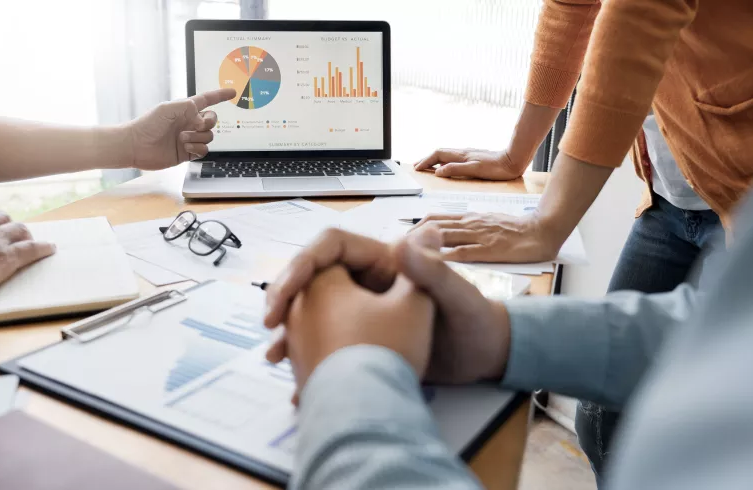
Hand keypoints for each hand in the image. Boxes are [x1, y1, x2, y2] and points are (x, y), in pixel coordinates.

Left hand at [126, 88, 235, 168]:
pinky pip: (204, 150)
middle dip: (208, 123)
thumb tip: (203, 119)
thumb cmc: (149, 124)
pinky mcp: (187, 153)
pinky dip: (197, 148)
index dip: (220, 95)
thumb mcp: (170, 108)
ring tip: (182, 139)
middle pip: (212, 121)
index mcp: (186, 109)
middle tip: (195, 125)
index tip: (232, 92)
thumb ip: (190, 108)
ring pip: (209, 137)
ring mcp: (189, 138)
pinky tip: (185, 147)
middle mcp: (189, 123)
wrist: (136, 146)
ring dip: (198, 137)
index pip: (207, 100)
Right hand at [264, 226, 511, 388]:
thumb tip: (407, 237)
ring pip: (313, 312)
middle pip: (313, 278)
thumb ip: (434, 271)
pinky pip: (323, 341)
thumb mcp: (457, 297)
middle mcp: (367, 280)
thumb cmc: (475, 321)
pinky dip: (307, 356)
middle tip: (270, 324)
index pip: (330, 248)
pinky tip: (297, 381)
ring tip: (275, 356)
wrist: (483, 359)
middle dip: (286, 299)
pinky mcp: (361, 337)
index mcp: (384, 260)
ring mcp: (361, 309)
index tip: (283, 291)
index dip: (301, 265)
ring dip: (291, 331)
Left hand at [410, 212, 560, 262]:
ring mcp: (478, 236)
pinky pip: (462, 253)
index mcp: (468, 219)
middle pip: (432, 226)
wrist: (542, 230)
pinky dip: (443, 259)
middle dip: (410, 238)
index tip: (399, 240)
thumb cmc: (516, 231)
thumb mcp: (486, 223)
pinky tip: (429, 265)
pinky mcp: (489, 250)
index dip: (414, 228)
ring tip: (403, 258)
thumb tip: (445, 235)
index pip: (434, 219)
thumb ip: (467, 228)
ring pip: (443, 236)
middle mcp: (469, 224)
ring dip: (421, 246)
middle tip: (394, 251)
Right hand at [413, 148, 524, 179]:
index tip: (417, 168)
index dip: (425, 161)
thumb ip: (455, 170)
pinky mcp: (474, 157)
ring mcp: (469, 154)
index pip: (437, 155)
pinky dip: (444, 160)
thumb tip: (438, 172)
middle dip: (426, 159)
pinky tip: (446, 165)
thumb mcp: (474, 170)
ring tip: (427, 165)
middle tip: (417, 165)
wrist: (513, 160)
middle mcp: (463, 153)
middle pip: (440, 153)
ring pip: (446, 154)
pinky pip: (453, 157)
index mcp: (461, 155)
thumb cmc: (496, 168)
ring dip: (434, 159)